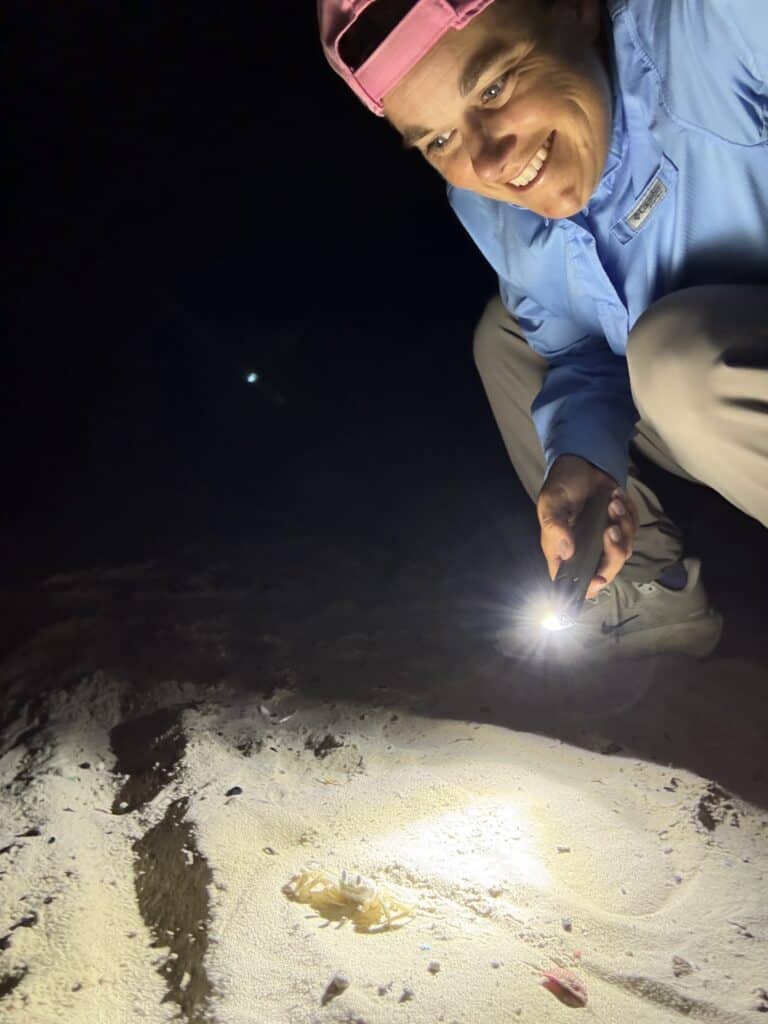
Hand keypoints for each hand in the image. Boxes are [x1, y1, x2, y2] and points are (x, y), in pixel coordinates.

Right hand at [537, 454, 638, 599]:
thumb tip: (567, 551)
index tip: (597, 579)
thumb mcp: (550, 502)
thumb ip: (555, 526)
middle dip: (613, 552)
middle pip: (606, 571)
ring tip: (613, 502)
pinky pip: (633, 530)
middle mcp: (585, 550)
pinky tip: (616, 497)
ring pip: (623, 550)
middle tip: (610, 528)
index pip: (574, 582)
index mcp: (563, 551)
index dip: (587, 587)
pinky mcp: (620, 526)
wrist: (582, 463)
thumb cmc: (561, 484)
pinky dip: (628, 514)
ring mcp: (604, 540)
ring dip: (622, 526)